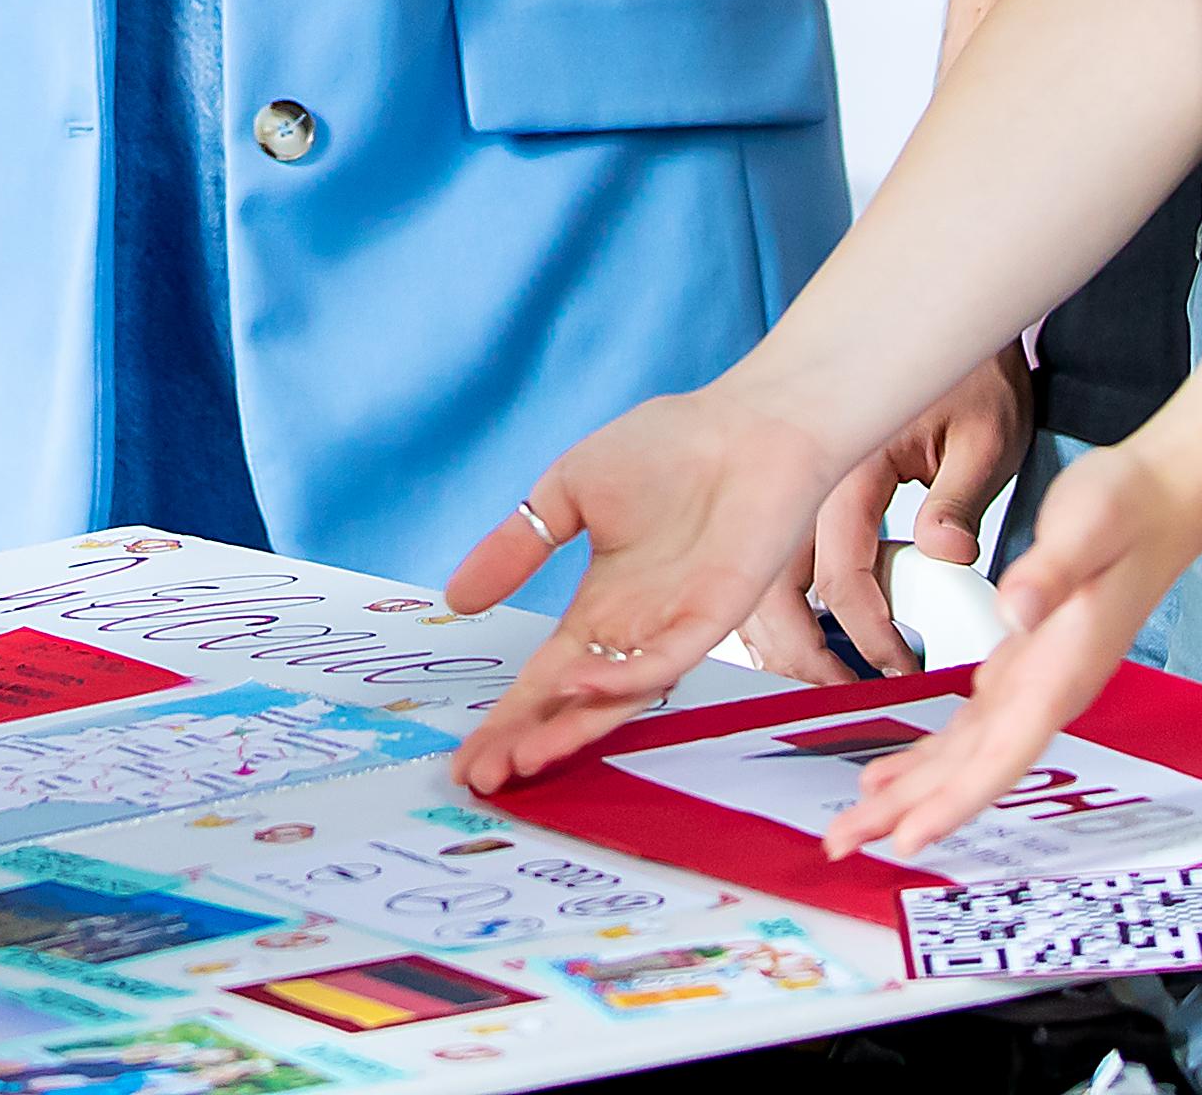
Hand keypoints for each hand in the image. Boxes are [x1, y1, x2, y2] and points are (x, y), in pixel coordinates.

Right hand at [445, 383, 837, 788]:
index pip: (545, 676)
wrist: (747, 422)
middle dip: (524, 740)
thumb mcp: (565, 492)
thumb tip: (454, 600)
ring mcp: (674, 627)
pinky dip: (622, 678)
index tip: (464, 756)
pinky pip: (665, 660)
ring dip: (568, 730)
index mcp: (601, 607)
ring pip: (617, 697)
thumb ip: (516, 547)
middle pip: (571, 702)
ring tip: (520, 760)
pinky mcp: (716, 614)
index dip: (506, 715)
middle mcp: (635, 631)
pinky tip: (578, 687)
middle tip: (479, 779)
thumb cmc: (668, 447)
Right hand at [782, 339, 1033, 672]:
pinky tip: (793, 638)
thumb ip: (960, 496)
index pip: (841, 573)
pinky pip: (770, 558)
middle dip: (800, 652)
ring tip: (814, 680)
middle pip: (773, 585)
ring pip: (759, 577)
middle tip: (840, 695)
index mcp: (849, 467)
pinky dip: (773, 605)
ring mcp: (797, 485)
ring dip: (777, 636)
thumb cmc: (976, 384)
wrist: (953, 330)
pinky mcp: (801, 489)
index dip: (867, 632)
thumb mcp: (985, 437)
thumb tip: (948, 552)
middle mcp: (809, 479)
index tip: (896, 669)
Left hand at [814, 440, 1201, 857]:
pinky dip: (936, 753)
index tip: (907, 839)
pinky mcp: (1029, 661)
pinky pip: (974, 724)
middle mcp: (1050, 690)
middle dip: (910, 811)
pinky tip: (904, 770)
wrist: (1165, 498)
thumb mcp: (1088, 526)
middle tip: (842, 842)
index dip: (954, 802)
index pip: (1001, 756)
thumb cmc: (1130, 508)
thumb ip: (1052, 571)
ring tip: (859, 817)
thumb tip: (1015, 611)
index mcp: (1061, 671)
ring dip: (914, 789)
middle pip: (972, 770)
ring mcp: (1040, 680)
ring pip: (967, 753)